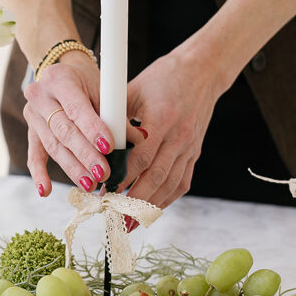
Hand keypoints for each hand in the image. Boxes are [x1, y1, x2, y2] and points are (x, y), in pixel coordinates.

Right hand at [23, 52, 133, 195]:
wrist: (63, 74)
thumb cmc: (88, 83)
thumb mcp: (103, 90)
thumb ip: (116, 115)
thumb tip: (139, 140)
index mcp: (59, 79)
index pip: (76, 109)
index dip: (92, 129)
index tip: (109, 147)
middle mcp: (40, 96)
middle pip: (63, 131)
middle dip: (85, 155)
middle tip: (103, 173)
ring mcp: (32, 115)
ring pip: (53, 146)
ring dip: (73, 168)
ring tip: (90, 184)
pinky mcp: (31, 132)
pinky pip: (34, 155)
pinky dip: (40, 174)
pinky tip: (46, 191)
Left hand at [118, 47, 223, 209]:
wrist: (202, 72)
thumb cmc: (163, 77)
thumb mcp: (135, 89)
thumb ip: (116, 115)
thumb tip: (93, 139)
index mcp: (162, 119)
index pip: (141, 157)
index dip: (122, 177)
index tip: (103, 191)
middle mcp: (178, 137)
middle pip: (156, 177)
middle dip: (133, 201)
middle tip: (112, 216)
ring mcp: (189, 148)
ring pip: (169, 184)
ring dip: (149, 207)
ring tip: (128, 223)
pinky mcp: (194, 153)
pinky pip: (181, 182)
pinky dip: (165, 199)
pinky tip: (150, 211)